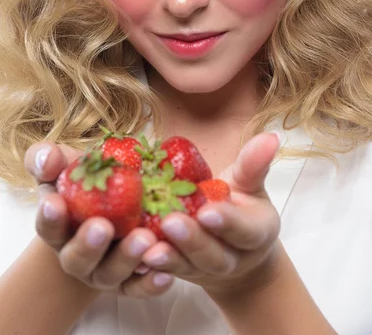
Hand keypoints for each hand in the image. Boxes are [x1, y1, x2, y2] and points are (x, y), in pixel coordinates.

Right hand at [24, 142, 174, 297]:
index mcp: (58, 230)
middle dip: (88, 244)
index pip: (47, 226)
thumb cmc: (83, 184)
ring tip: (145, 239)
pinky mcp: (131, 282)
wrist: (110, 207)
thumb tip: (46, 158)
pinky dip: (151, 283)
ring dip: (127, 258)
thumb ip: (47, 160)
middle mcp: (77, 258)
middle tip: (102, 226)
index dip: (50, 216)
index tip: (55, 202)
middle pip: (78, 258)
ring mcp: (104, 272)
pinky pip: (140, 287)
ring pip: (111, 274)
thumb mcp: (64, 166)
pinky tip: (165, 273)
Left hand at [139, 132, 281, 298]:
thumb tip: (271, 135)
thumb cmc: (242, 207)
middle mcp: (230, 258)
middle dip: (192, 240)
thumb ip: (254, 164)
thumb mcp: (250, 184)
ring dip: (168, 257)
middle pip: (212, 254)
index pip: (244, 231)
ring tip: (149, 247)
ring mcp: (203, 270)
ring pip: (186, 266)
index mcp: (254, 235)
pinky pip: (164, 272)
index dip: (227, 222)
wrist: (234, 250)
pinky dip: (151, 265)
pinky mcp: (179, 272)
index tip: (208, 211)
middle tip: (171, 222)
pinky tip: (136, 255)